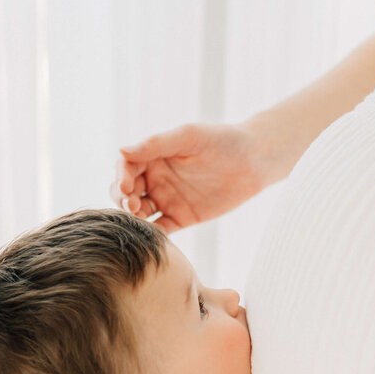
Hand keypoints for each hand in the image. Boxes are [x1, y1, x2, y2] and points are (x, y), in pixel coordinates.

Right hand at [111, 123, 276, 232]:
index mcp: (154, 156)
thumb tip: (121, 150)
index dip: (121, 176)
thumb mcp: (188, 137)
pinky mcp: (181, 218)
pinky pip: (160, 229)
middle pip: (127, 192)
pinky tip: (151, 236)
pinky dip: (152, 234)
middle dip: (123, 199)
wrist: (254, 161)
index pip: (126, 166)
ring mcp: (167, 199)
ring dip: (133, 217)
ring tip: (139, 218)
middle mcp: (156, 178)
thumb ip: (156, 144)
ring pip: (139, 212)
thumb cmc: (222, 141)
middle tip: (131, 205)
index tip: (125, 186)